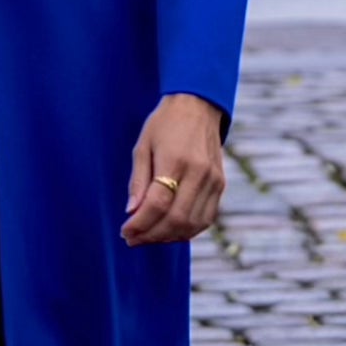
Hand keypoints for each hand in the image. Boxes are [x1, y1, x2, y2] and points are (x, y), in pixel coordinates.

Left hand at [121, 93, 225, 247]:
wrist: (198, 107)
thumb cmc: (164, 125)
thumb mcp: (142, 146)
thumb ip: (138, 181)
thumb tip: (131, 212)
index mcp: (176, 160)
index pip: (158, 203)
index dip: (140, 223)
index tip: (124, 231)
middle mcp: (199, 172)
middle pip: (176, 219)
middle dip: (151, 235)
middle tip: (133, 238)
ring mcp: (213, 180)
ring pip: (192, 224)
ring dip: (168, 237)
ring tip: (148, 236)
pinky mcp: (220, 185)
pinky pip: (205, 218)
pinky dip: (187, 230)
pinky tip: (169, 230)